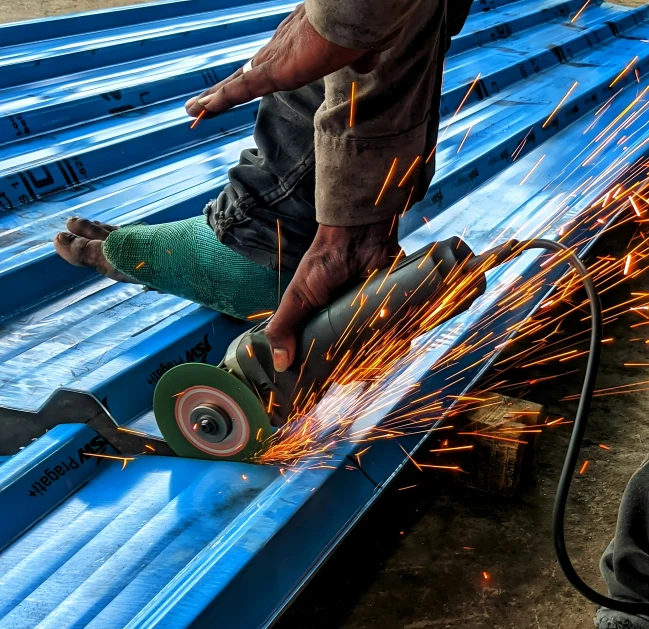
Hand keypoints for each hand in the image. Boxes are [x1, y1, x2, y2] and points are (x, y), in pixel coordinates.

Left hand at [185, 3, 378, 118]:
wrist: (357, 12)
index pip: (268, 66)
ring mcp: (274, 59)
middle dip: (226, 90)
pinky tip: (201, 109)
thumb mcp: (361, 48)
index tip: (239, 85)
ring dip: (214, 98)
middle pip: (246, 73)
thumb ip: (359, 57)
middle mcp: (279, 49)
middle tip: (203, 101)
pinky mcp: (275, 71)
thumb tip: (364, 62)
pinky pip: (241, 89)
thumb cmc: (361, 25)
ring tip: (191, 109)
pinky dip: (221, 100)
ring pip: (236, 83)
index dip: (252, 78)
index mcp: (296, 46)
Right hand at [264, 218, 399, 371]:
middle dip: (357, 370)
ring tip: (377, 364)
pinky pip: (401, 330)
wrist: (356, 234)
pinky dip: (401, 339)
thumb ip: (284, 326)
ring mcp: (373, 316)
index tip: (328, 386)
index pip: (327, 356)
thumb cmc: (323, 262)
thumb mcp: (297, 295)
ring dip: (381, 358)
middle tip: (356, 376)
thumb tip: (279, 363)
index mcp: (325, 323)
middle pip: (356, 356)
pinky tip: (397, 344)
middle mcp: (350, 322)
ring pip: (380, 347)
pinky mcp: (394, 307)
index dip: (328, 372)